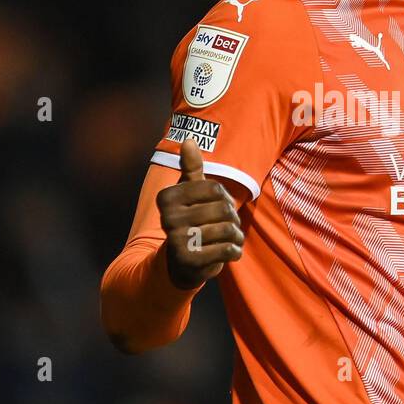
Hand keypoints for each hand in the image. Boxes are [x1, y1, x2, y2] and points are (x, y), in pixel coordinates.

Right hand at [157, 138, 244, 289]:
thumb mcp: (189, 193)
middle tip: (230, 225)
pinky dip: (234, 251)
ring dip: (236, 235)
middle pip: (223, 209)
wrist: (179, 264)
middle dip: (233, 218)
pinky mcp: (189, 261)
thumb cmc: (190, 221)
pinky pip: (226, 250)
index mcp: (167, 198)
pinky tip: (229, 252)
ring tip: (231, 238)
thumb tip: (189, 139)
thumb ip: (191, 168)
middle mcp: (168, 218)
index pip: (215, 188)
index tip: (220, 205)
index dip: (225, 198)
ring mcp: (177, 241)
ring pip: (227, 230)